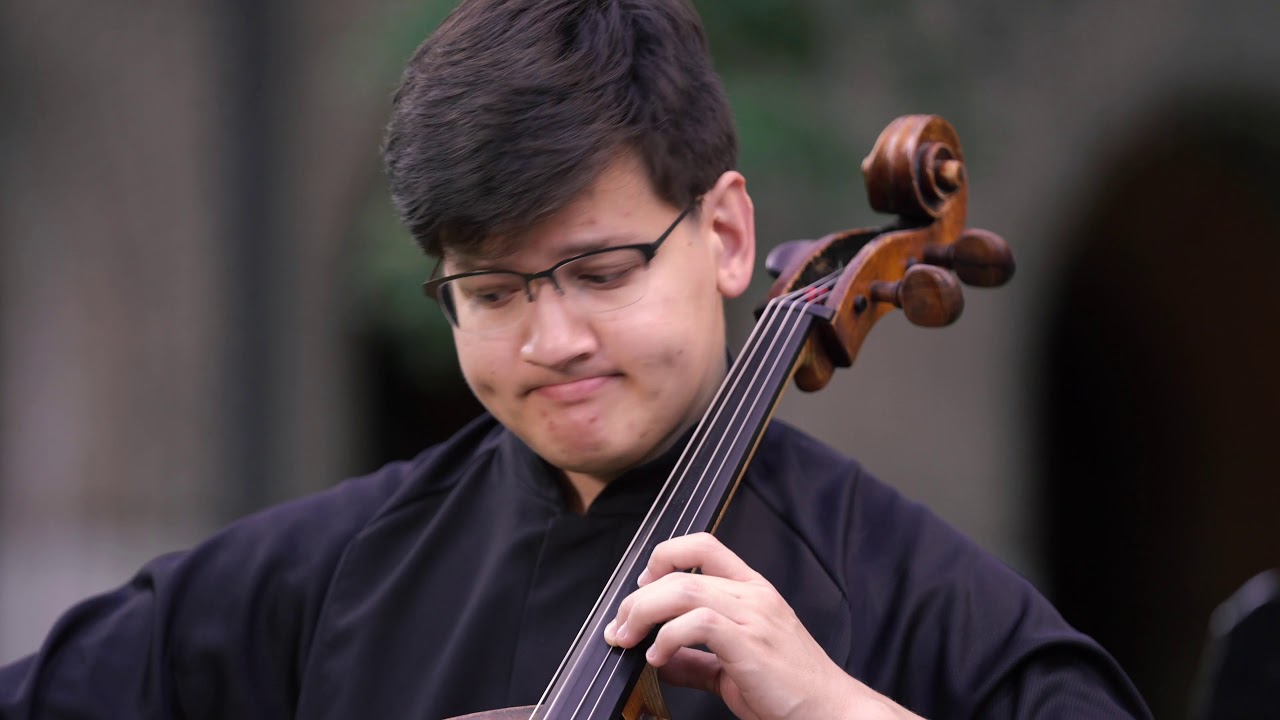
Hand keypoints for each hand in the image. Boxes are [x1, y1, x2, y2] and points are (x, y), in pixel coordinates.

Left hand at [602, 532, 921, 719]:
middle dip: (637, 598)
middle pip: (680, 571)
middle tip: (620, 627)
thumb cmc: (788, 690)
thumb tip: (655, 656)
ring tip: (628, 639)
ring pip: (683, 591)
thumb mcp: (733, 666)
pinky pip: (698, 623)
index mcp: (752, 590)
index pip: (702, 545)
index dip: (664, 557)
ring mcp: (754, 616)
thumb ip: (694, 658)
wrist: (830, 712)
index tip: (642, 587)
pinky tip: (658, 658)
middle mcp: (753, 595)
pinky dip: (668, 638)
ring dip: (644, 614)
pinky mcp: (750, 644)